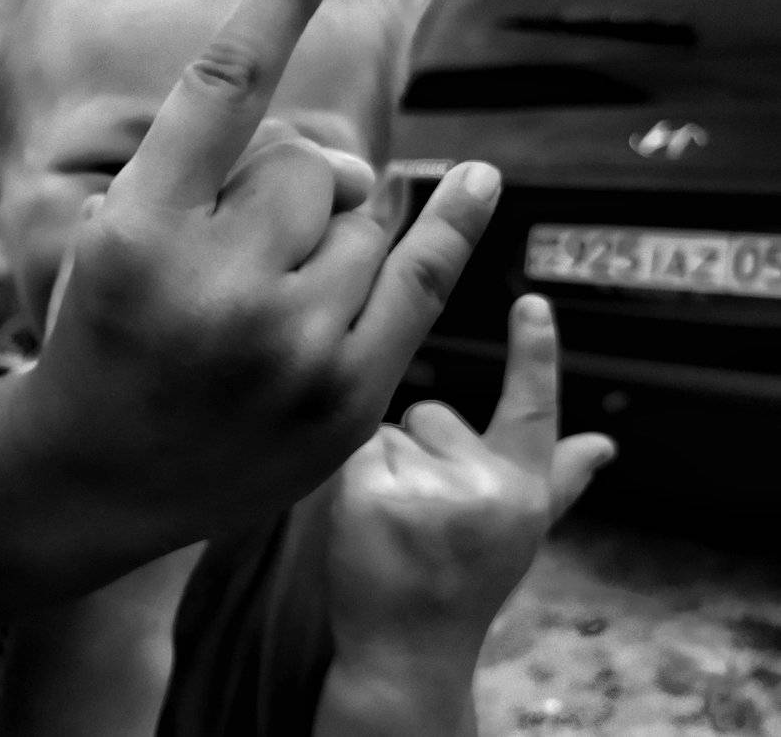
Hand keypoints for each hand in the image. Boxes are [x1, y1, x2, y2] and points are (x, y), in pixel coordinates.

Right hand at [25, 0, 503, 535]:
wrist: (96, 475)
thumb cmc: (104, 336)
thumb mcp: (117, 236)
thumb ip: (224, 175)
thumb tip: (369, 168)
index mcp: (139, 235)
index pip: (222, 88)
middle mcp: (219, 291)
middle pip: (306, 163)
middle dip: (279, 188)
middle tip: (231, 254)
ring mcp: (292, 351)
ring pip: (363, 216)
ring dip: (327, 230)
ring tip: (267, 290)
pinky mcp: (346, 398)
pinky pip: (421, 280)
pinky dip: (450, 225)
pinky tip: (479, 180)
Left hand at [320, 294, 614, 728]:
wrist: (408, 649)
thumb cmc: (460, 586)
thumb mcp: (518, 534)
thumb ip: (555, 481)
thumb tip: (605, 443)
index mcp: (521, 490)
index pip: (531, 408)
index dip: (533, 353)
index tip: (531, 303)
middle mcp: (483, 485)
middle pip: (430, 413)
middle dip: (417, 452)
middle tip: (420, 516)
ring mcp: (427, 489)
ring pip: (385, 432)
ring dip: (380, 467)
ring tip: (393, 523)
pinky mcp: (371, 493)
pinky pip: (350, 451)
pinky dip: (347, 480)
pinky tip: (364, 524)